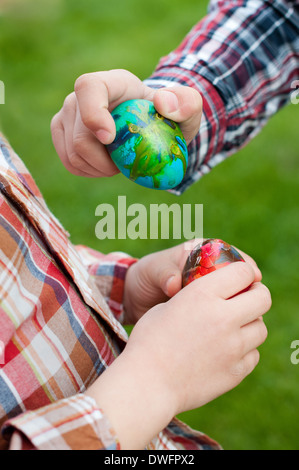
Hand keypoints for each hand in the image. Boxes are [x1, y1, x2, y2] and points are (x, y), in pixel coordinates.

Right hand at [51, 69, 201, 176]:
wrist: (149, 126)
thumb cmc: (167, 116)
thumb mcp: (188, 110)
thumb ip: (187, 103)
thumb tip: (162, 102)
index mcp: (112, 82)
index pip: (89, 87)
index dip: (93, 114)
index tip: (109, 139)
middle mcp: (82, 95)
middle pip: (80, 134)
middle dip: (104, 161)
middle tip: (125, 166)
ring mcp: (67, 114)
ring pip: (72, 152)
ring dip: (98, 169)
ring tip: (118, 165)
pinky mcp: (61, 132)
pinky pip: (69, 161)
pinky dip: (88, 171)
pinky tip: (105, 167)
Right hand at [86, 259, 270, 448]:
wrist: (146, 384)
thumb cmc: (149, 341)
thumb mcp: (166, 306)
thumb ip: (196, 298)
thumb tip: (215, 296)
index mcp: (203, 294)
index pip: (244, 271)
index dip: (245, 272)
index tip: (242, 278)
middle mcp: (223, 317)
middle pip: (263, 298)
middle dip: (257, 295)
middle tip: (247, 300)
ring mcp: (233, 346)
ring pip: (260, 328)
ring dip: (250, 324)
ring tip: (234, 328)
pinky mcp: (236, 371)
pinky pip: (253, 354)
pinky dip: (244, 351)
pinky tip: (226, 352)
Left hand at [123, 239, 261, 323]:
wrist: (135, 298)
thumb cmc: (145, 277)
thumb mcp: (152, 272)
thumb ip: (164, 274)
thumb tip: (174, 283)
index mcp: (200, 253)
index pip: (231, 254)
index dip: (245, 265)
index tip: (252, 276)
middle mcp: (211, 270)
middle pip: (241, 276)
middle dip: (249, 287)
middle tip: (252, 300)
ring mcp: (212, 290)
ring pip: (237, 296)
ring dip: (243, 305)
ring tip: (245, 317)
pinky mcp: (210, 308)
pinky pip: (227, 312)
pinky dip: (233, 319)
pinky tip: (236, 330)